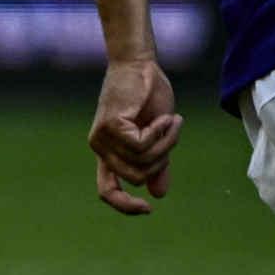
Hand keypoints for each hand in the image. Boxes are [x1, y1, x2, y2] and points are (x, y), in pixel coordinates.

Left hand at [88, 57, 181, 215]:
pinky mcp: (110, 127)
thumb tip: (157, 194)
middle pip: (136, 177)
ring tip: (172, 121)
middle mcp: (100, 148)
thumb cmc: (149, 97)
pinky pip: (142, 145)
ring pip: (142, 161)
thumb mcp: (158, 136)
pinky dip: (160, 133)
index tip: (148, 209)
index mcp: (109, 154)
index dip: (124, 205)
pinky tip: (164, 118)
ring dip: (166, 143)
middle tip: (174, 132)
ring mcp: (102, 138)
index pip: (106, 190)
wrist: (142, 65)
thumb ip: (157, 164)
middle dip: (162, 159)